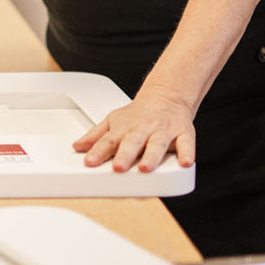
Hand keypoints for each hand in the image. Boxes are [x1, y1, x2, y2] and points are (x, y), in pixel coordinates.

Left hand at [73, 87, 196, 171]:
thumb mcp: (114, 121)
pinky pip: (187, 144)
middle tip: (118, 167)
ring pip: (157, 144)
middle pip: (132, 142)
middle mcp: (143, 129)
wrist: (167, 95)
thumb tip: (78, 147)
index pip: (109, 141)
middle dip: (125, 155)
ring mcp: (163, 131)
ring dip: (152, 157)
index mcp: (124, 128)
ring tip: (146, 169)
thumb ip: (96, 136)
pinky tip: (185, 163)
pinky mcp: (183, 133)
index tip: (89, 162)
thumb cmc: (139, 114)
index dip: (98, 152)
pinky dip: (187, 153)